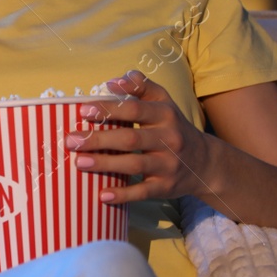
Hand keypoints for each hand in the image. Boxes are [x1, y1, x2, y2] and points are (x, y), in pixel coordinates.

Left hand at [66, 70, 217, 203]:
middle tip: (71, 141)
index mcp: (165, 114)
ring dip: (105, 164)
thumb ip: (140, 87)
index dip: (109, 109)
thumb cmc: (173, 127)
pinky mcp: (166, 186)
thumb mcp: (164, 102)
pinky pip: (143, 191)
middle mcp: (169, 139)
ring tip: (79, 163)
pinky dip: (123, 194)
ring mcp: (168, 164)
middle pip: (131, 138)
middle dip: (99, 139)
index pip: (135, 109)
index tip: (83, 111)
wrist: (205, 163)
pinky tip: (102, 195)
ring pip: (135, 164)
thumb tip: (113, 81)